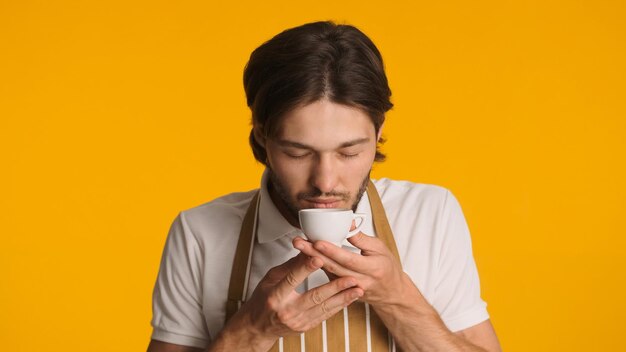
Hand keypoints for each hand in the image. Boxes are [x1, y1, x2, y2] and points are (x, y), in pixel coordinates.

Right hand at [220, 252, 362, 348]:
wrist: (258, 327)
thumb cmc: (263, 299)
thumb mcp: (271, 278)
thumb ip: (290, 266)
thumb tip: (306, 250)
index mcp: (275, 296)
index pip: (292, 279)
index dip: (306, 268)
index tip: (319, 258)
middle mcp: (287, 310)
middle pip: (313, 296)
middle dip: (334, 287)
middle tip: (350, 277)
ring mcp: (297, 321)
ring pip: (324, 308)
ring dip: (343, 298)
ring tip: (357, 288)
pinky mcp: (305, 327)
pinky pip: (325, 316)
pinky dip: (339, 306)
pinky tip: (349, 298)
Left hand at [293, 233, 413, 305]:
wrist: (390, 292)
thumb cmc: (386, 266)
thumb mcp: (379, 248)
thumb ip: (361, 238)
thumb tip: (347, 223)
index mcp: (371, 268)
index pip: (348, 259)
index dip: (332, 251)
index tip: (317, 241)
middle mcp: (359, 280)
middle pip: (333, 266)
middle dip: (313, 253)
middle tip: (298, 242)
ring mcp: (350, 288)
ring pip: (328, 272)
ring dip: (311, 259)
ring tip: (299, 246)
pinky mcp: (343, 290)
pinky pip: (328, 276)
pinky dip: (316, 265)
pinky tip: (305, 255)